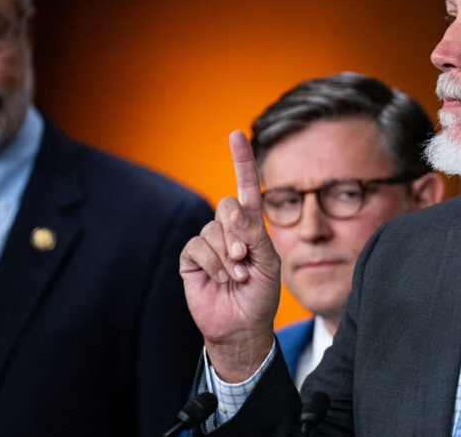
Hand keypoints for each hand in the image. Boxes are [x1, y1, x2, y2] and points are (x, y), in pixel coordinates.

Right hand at [180, 130, 279, 381]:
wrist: (241, 327)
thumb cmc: (260, 296)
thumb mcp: (268, 264)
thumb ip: (254, 236)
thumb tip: (235, 211)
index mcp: (251, 225)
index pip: (246, 186)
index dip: (241, 160)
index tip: (236, 134)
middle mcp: (228, 229)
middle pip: (226, 206)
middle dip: (237, 233)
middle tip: (244, 260)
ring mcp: (208, 242)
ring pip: (212, 230)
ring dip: (227, 257)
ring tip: (236, 277)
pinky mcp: (191, 258)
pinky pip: (197, 246)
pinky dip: (212, 264)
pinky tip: (220, 279)